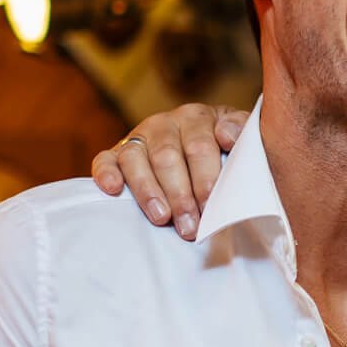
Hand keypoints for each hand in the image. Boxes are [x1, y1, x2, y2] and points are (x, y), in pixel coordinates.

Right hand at [91, 104, 250, 238]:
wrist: (201, 149)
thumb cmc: (224, 151)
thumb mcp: (242, 138)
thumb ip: (241, 132)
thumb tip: (228, 137)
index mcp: (197, 118)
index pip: (200, 147)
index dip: (205, 179)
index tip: (212, 208)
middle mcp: (165, 123)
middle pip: (168, 157)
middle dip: (180, 195)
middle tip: (190, 227)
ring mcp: (139, 136)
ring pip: (136, 160)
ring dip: (148, 191)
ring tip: (162, 218)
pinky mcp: (117, 152)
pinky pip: (105, 159)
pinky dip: (106, 173)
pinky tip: (113, 190)